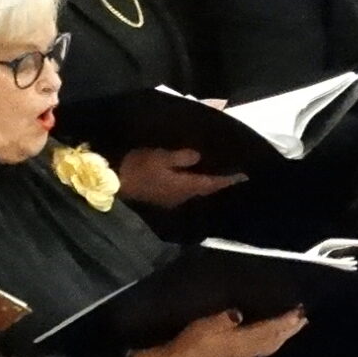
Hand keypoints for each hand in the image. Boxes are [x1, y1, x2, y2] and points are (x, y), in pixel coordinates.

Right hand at [114, 146, 247, 209]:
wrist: (114, 181)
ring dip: (205, 184)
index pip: (212, 184)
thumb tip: (199, 157)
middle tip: (232, 174)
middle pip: (205, 189)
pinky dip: (192, 184)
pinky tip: (192, 177)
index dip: (228, 179)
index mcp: (184, 187)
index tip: (244, 176)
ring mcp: (170, 199)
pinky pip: (183, 191)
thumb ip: (182, 158)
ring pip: (194, 191)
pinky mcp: (161, 197)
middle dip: (218, 182)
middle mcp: (181, 197)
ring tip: (215, 174)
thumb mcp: (161, 157)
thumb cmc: (139, 167)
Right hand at [131, 308, 306, 356]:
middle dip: (290, 328)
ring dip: (285, 334)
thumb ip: (224, 319)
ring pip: (271, 344)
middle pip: (275, 339)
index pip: (269, 330)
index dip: (285, 321)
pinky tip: (276, 336)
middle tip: (304, 316)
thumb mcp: (206, 326)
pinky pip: (264, 347)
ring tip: (296, 324)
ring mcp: (244, 354)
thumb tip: (240, 313)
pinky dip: (275, 340)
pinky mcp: (238, 355)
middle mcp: (248, 349)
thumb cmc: (192, 343)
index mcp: (242, 341)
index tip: (298, 311)